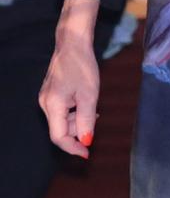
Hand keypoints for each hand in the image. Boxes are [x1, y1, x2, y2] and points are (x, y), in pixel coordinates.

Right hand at [39, 0, 102, 157]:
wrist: (72, 43)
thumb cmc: (82, 66)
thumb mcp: (89, 95)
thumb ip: (87, 120)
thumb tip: (86, 141)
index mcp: (52, 105)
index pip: (58, 137)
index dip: (73, 148)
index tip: (88, 154)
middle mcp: (45, 104)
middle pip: (60, 129)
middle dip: (78, 131)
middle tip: (96, 120)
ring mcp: (46, 98)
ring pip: (62, 121)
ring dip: (78, 121)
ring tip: (92, 109)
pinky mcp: (51, 94)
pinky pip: (62, 111)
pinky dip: (75, 113)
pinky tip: (86, 104)